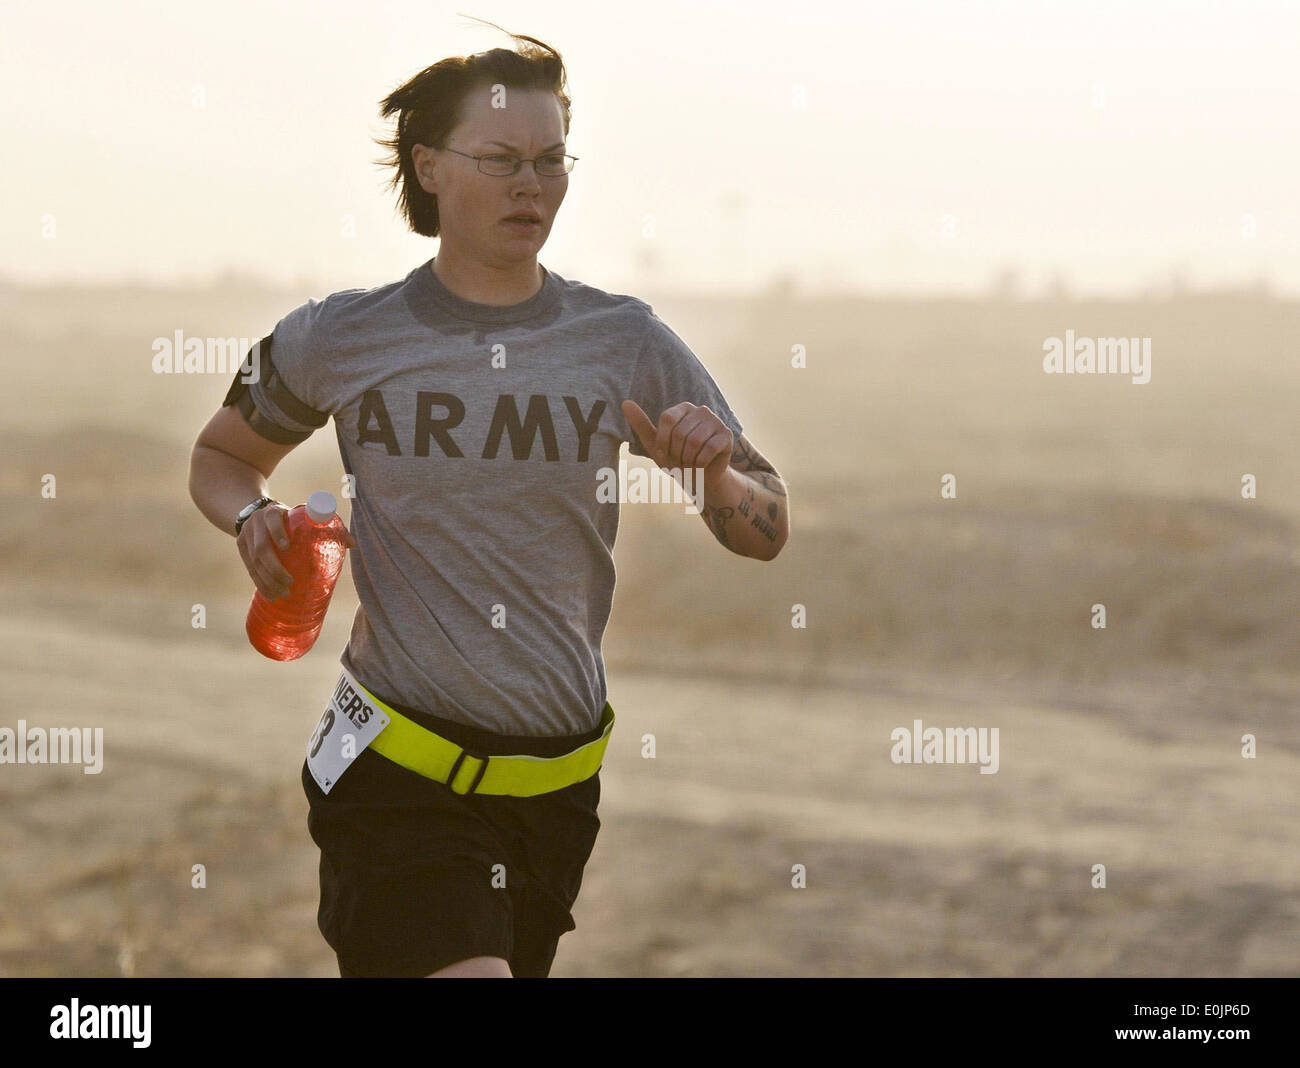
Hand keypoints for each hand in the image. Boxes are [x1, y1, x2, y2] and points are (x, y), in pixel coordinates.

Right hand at [236, 502, 356, 601]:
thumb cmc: (291, 518)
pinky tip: (270, 595)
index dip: (278, 533)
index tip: (287, 546)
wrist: (258, 513)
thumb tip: (352, 544)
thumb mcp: (303, 517)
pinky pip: (249, 568)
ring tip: (282, 594)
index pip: (273, 520)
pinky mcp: (240, 547)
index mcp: (274, 511)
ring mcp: (245, 535)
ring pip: (254, 561)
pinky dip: (259, 583)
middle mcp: (256, 522)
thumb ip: (327, 527)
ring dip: (267, 581)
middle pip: (262, 548)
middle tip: (290, 583)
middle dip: (275, 569)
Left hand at [621, 400, 732, 490]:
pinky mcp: (727, 435)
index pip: (667, 419)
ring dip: (688, 460)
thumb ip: (640, 423)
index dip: (663, 442)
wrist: (700, 478)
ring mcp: (716, 421)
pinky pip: (709, 449)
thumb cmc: (676, 459)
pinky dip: (700, 463)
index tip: (664, 455)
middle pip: (680, 433)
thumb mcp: (655, 444)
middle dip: (676, 454)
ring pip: (694, 441)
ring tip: (689, 464)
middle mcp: (701, 410)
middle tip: (679, 463)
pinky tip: (701, 465)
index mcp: (683, 408)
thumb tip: (625, 403)